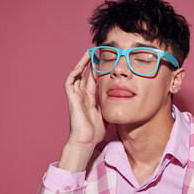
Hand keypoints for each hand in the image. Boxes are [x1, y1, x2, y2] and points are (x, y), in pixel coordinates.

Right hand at [59, 51, 106, 171]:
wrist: (86, 141)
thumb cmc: (95, 131)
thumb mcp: (107, 113)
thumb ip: (111, 104)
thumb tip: (122, 97)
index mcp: (91, 98)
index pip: (94, 80)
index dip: (98, 70)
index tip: (105, 60)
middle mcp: (83, 95)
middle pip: (86, 75)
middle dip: (91, 63)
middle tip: (97, 52)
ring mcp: (76, 96)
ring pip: (77, 75)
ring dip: (82, 64)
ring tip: (88, 53)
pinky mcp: (71, 99)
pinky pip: (70, 82)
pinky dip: (74, 73)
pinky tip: (81, 65)